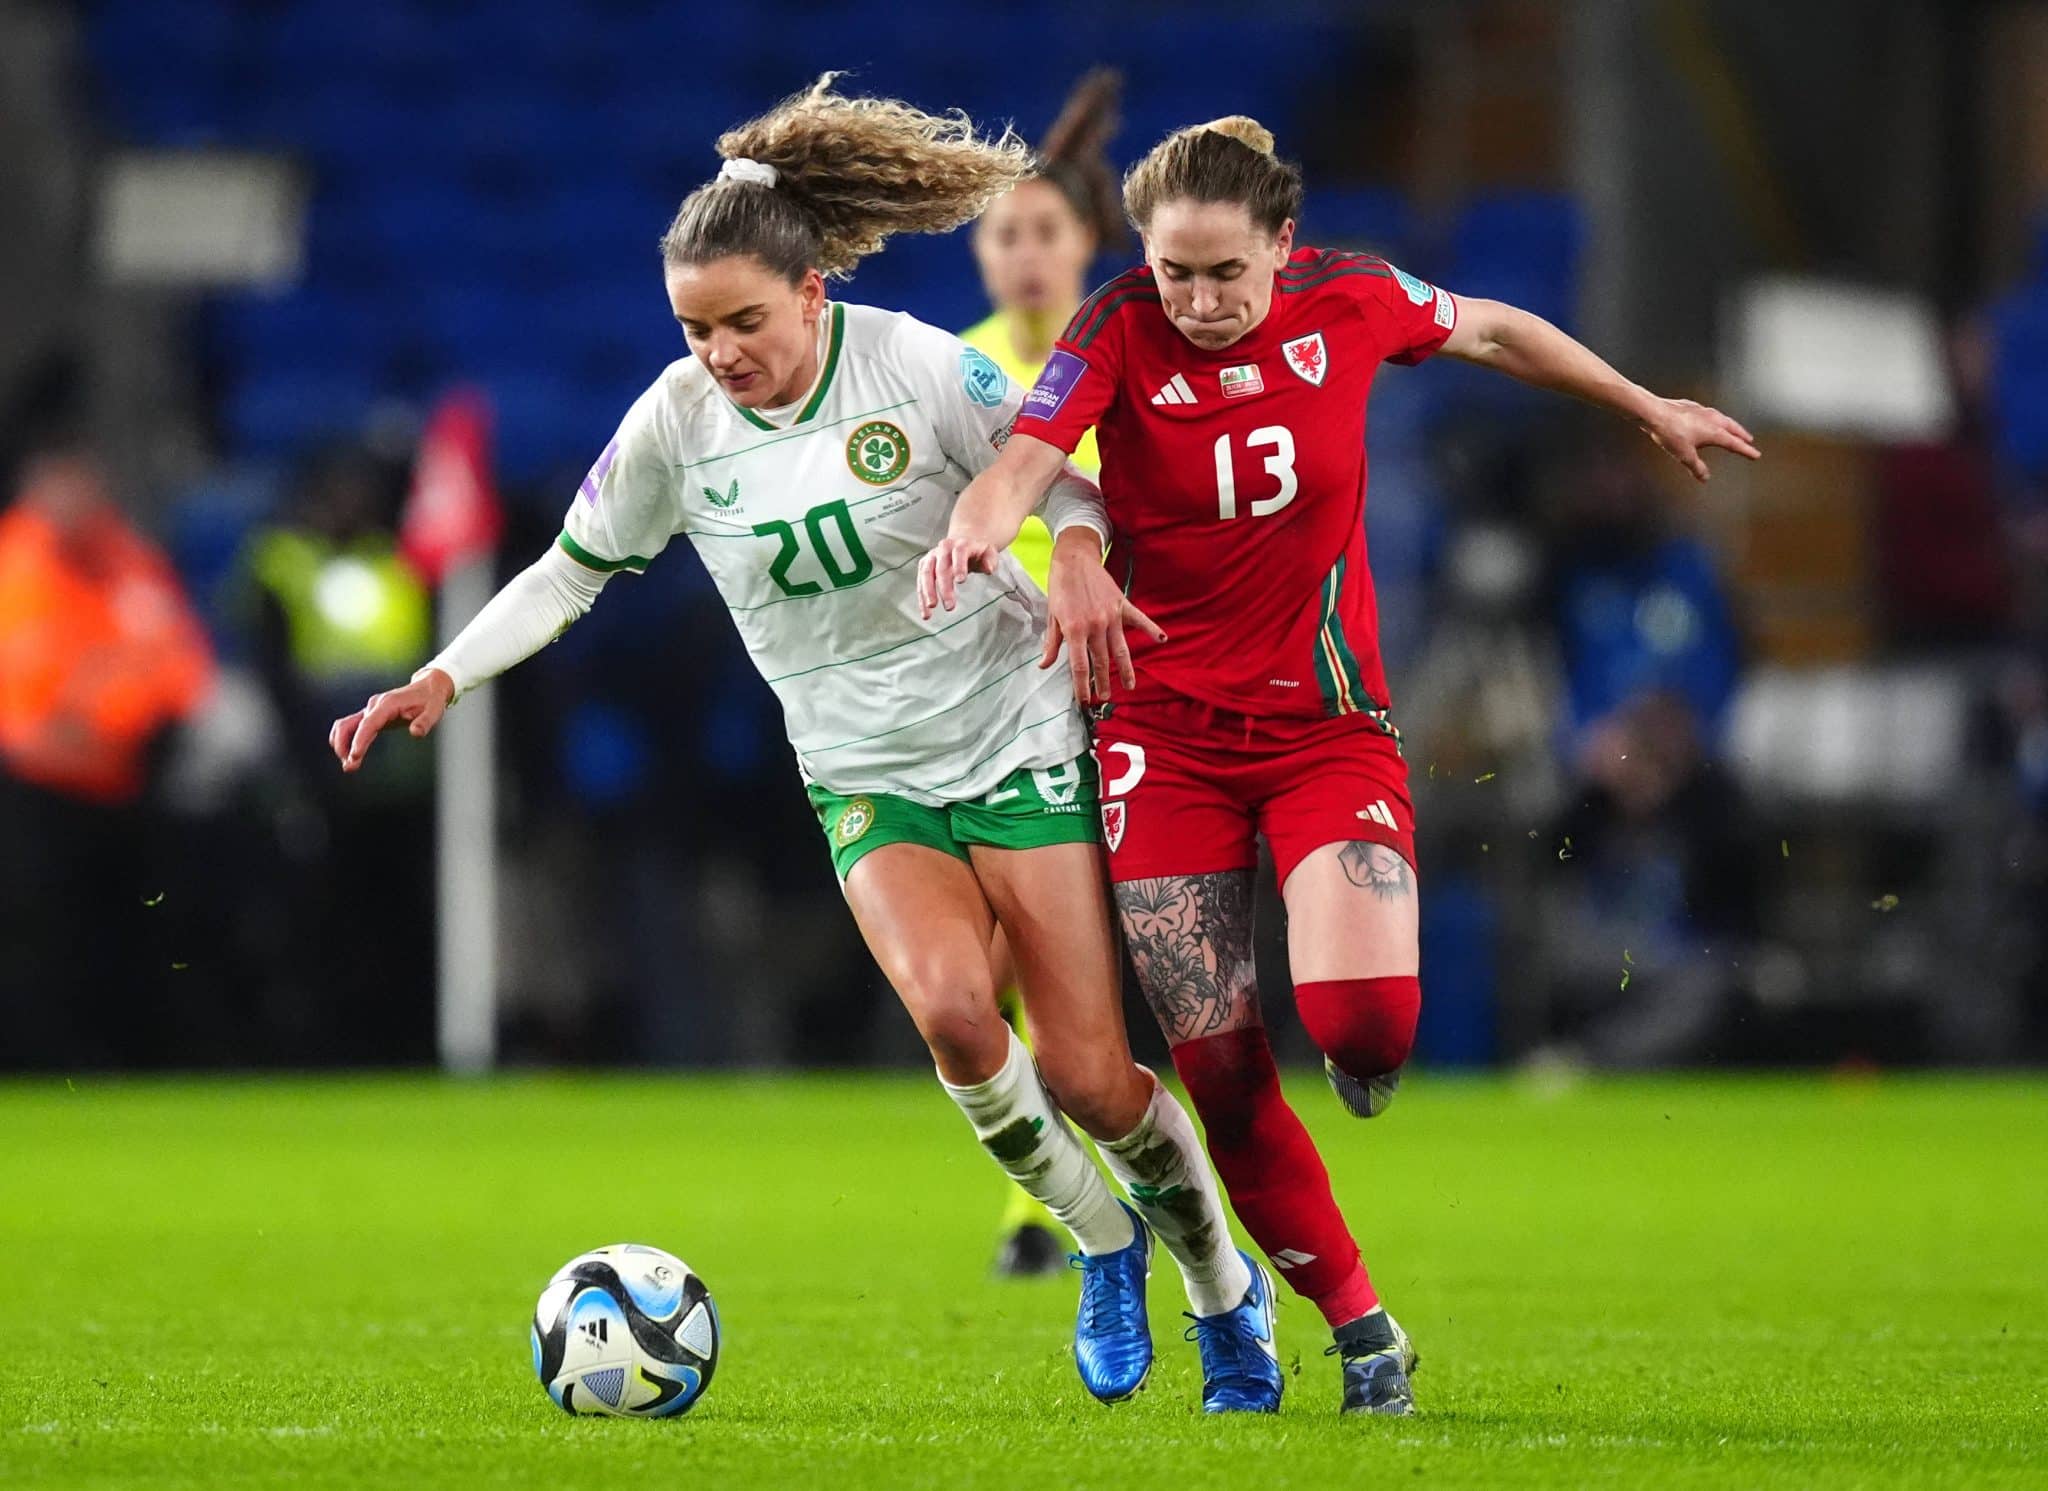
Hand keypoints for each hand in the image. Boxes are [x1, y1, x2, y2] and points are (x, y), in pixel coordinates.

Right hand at [330, 670, 454, 771]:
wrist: (428, 687)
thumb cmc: (431, 700)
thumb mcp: (434, 711)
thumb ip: (425, 722)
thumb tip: (415, 733)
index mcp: (388, 704)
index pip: (368, 723)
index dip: (359, 740)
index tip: (354, 756)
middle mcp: (374, 705)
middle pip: (349, 724)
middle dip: (344, 746)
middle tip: (349, 767)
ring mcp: (370, 710)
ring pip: (346, 726)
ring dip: (341, 744)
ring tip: (348, 765)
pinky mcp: (371, 715)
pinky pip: (352, 727)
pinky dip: (347, 741)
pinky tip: (351, 756)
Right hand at [916, 535, 1003, 617]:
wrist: (963, 543)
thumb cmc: (978, 552)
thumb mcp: (989, 553)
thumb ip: (990, 560)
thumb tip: (988, 569)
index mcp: (960, 544)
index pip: (959, 553)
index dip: (959, 566)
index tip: (961, 581)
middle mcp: (943, 548)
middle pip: (941, 567)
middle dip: (944, 588)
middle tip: (949, 606)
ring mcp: (932, 556)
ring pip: (926, 574)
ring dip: (927, 592)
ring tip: (931, 609)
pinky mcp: (925, 565)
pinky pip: (921, 581)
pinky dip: (921, 597)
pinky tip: (925, 612)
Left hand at [1042, 547, 1165, 703]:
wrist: (1074, 559)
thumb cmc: (1060, 587)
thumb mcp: (1052, 616)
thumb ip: (1052, 644)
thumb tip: (1044, 665)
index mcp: (1074, 630)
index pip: (1080, 666)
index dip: (1082, 686)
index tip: (1084, 701)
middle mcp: (1095, 625)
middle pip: (1101, 662)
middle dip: (1103, 683)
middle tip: (1105, 698)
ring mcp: (1111, 615)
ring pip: (1120, 649)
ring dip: (1125, 669)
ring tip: (1129, 686)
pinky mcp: (1122, 605)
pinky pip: (1139, 620)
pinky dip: (1151, 629)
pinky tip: (1162, 639)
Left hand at [1639, 398, 1760, 480]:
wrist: (1655, 412)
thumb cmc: (1670, 432)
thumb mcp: (1684, 455)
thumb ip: (1696, 467)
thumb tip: (1705, 478)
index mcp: (1715, 432)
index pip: (1735, 444)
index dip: (1746, 451)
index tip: (1756, 455)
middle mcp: (1713, 419)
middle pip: (1733, 428)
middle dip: (1742, 434)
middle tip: (1749, 440)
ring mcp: (1703, 411)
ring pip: (1722, 418)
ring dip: (1730, 425)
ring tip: (1732, 429)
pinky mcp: (1692, 406)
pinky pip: (1709, 413)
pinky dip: (1715, 418)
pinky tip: (1709, 419)